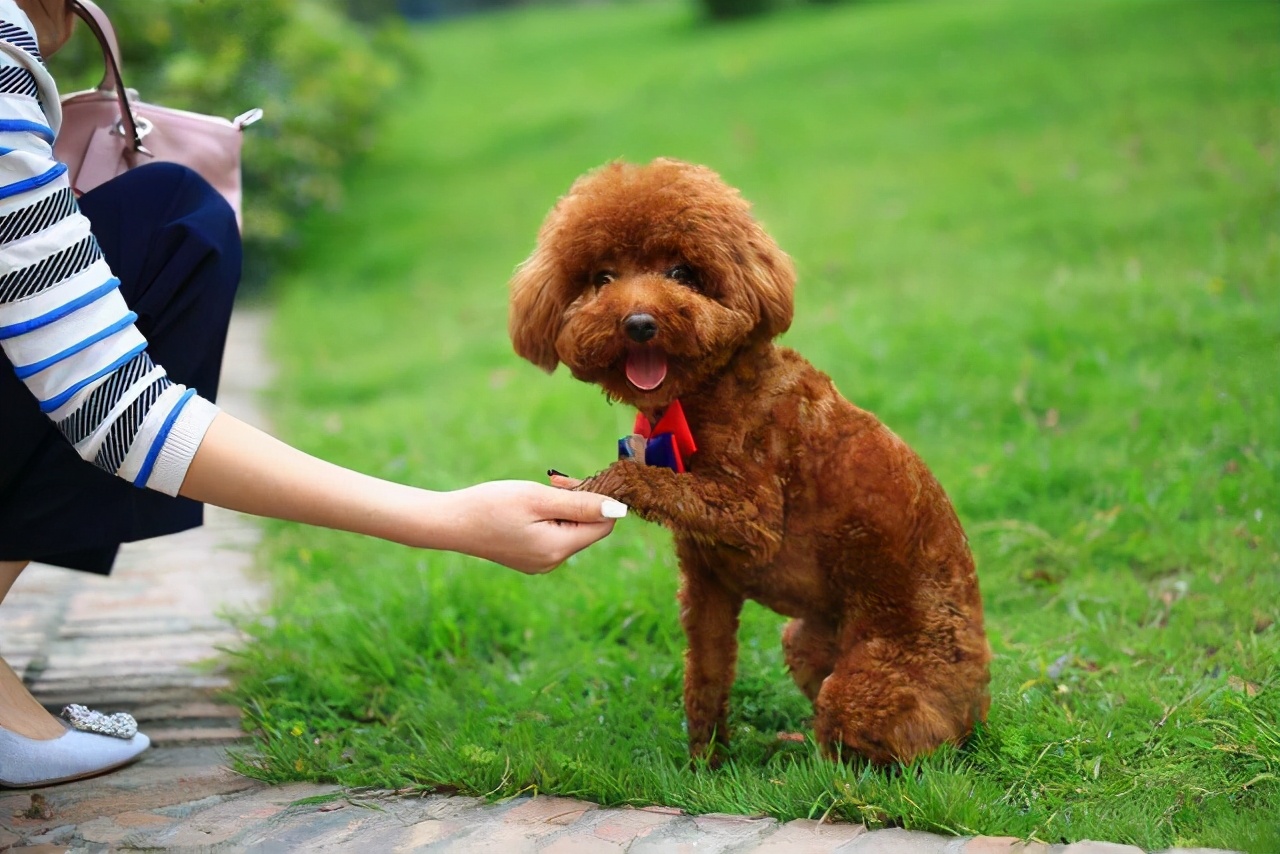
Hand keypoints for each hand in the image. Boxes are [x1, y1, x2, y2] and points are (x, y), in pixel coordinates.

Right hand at [434, 480, 625, 572]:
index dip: (596, 499)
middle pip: (587, 528)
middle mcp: (553, 562)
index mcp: (558, 549)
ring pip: (570, 530)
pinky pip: (553, 535)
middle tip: (553, 481)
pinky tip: (528, 507)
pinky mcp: (528, 558)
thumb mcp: (539, 498)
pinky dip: (549, 517)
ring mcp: (540, 563)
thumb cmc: (491, 505)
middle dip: (578, 501)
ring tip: (537, 492)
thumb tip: (619, 511)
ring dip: (562, 507)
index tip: (570, 481)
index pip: (603, 525)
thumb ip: (581, 504)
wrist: (450, 522)